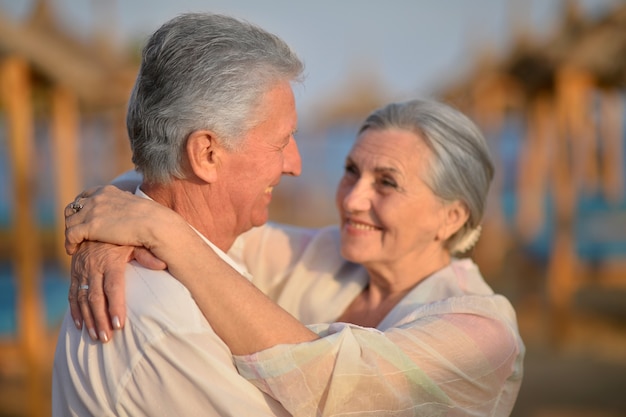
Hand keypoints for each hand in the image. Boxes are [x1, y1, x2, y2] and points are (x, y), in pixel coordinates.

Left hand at [64, 185, 180, 254]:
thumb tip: (126, 213)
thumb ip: (123, 207)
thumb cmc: (152, 220)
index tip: (81, 219)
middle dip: (72, 221)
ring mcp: (92, 211)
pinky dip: (69, 243)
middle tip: (75, 235)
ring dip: (69, 234)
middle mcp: (97, 198)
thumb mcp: (134, 206)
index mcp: (107, 191)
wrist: (155, 225)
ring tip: (73, 245)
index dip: (80, 209)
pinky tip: (73, 251)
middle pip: (72, 208)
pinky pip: (70, 235)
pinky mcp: (90, 226)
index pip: (84, 196)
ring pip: (69, 222)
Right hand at [70, 242, 166, 342]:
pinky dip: (75, 311)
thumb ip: (147, 254)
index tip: (119, 325)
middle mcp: (93, 266)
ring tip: (96, 337)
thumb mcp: (135, 241)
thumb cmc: (123, 237)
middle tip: (107, 339)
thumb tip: (162, 265)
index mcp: (110, 260)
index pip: (112, 287)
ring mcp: (81, 271)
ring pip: (82, 299)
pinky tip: (80, 326)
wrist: (97, 225)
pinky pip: (72, 295)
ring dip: (88, 320)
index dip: (115, 306)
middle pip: (96, 297)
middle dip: (100, 320)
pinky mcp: (74, 274)